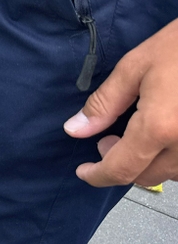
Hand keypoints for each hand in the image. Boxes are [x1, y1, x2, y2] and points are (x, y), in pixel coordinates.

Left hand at [64, 18, 177, 186]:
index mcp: (160, 127)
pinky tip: (165, 134)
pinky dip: (172, 156)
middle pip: (146, 176)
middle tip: (108, 139)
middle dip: (120, 164)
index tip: (84, 171)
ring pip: (171, 173)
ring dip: (149, 163)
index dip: (97, 176)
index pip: (121, 169)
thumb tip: (75, 130)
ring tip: (138, 135)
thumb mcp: (136, 66)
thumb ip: (104, 103)